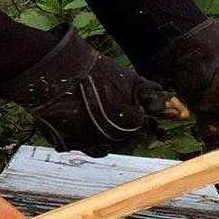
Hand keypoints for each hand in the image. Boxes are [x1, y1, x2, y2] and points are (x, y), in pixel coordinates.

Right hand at [0, 29, 167, 157]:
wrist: (56, 72)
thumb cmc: (94, 71)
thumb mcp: (127, 77)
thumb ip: (147, 90)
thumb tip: (162, 94)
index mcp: (129, 124)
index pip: (141, 129)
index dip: (137, 117)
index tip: (132, 109)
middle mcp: (111, 140)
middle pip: (121, 140)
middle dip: (120, 127)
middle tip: (111, 111)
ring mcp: (87, 144)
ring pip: (99, 146)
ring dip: (101, 135)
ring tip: (94, 116)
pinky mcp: (65, 144)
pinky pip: (77, 144)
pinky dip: (79, 135)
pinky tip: (76, 118)